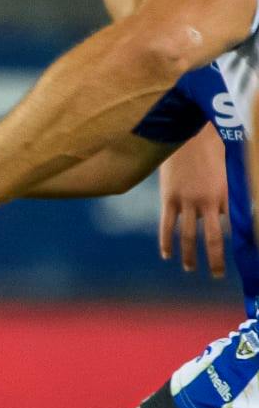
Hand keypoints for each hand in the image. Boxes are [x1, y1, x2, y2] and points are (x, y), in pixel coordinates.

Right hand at [157, 127, 230, 275]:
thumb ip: (235, 189)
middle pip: (212, 239)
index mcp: (227, 193)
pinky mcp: (168, 199)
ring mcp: (186, 201)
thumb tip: (239, 207)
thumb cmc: (213, 146)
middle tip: (218, 275)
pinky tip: (167, 255)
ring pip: (188, 236)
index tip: (242, 256)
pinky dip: (167, 242)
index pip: (235, 225)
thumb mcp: (231, 167)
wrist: (187, 132)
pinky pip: (167, 226)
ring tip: (190, 268)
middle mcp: (207, 201)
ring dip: (190, 255)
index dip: (239, 242)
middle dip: (216, 259)